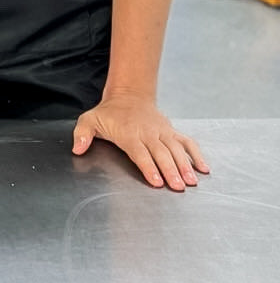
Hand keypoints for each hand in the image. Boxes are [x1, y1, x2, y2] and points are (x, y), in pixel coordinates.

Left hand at [72, 93, 209, 190]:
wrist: (128, 95)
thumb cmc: (109, 113)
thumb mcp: (89, 120)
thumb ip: (82, 134)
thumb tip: (77, 148)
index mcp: (128, 133)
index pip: (140, 152)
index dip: (148, 166)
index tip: (157, 181)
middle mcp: (147, 132)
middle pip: (161, 153)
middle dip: (170, 170)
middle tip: (178, 187)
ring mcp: (162, 131)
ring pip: (176, 149)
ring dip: (185, 165)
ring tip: (192, 181)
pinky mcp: (171, 131)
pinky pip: (187, 142)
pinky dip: (196, 154)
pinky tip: (204, 168)